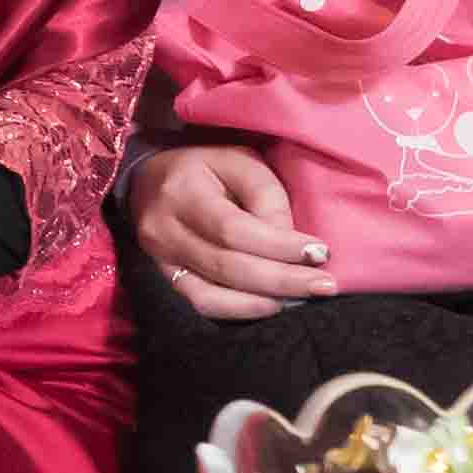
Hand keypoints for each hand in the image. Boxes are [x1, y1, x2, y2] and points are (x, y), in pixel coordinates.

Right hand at [136, 141, 322, 323]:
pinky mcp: (163, 276)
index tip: (320, 251)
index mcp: (182, 189)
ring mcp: (159, 257)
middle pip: (226, 266)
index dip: (278, 246)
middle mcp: (163, 227)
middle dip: (281, 279)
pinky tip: (269, 305)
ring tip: (302, 299)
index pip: (233, 228)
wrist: (149, 178)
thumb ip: (265, 197)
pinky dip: (238, 310)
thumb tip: (290, 244)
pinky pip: (201, 303)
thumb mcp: (238, 162)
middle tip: (324, 284)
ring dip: (263, 300)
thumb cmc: (205, 167)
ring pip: (212, 292)